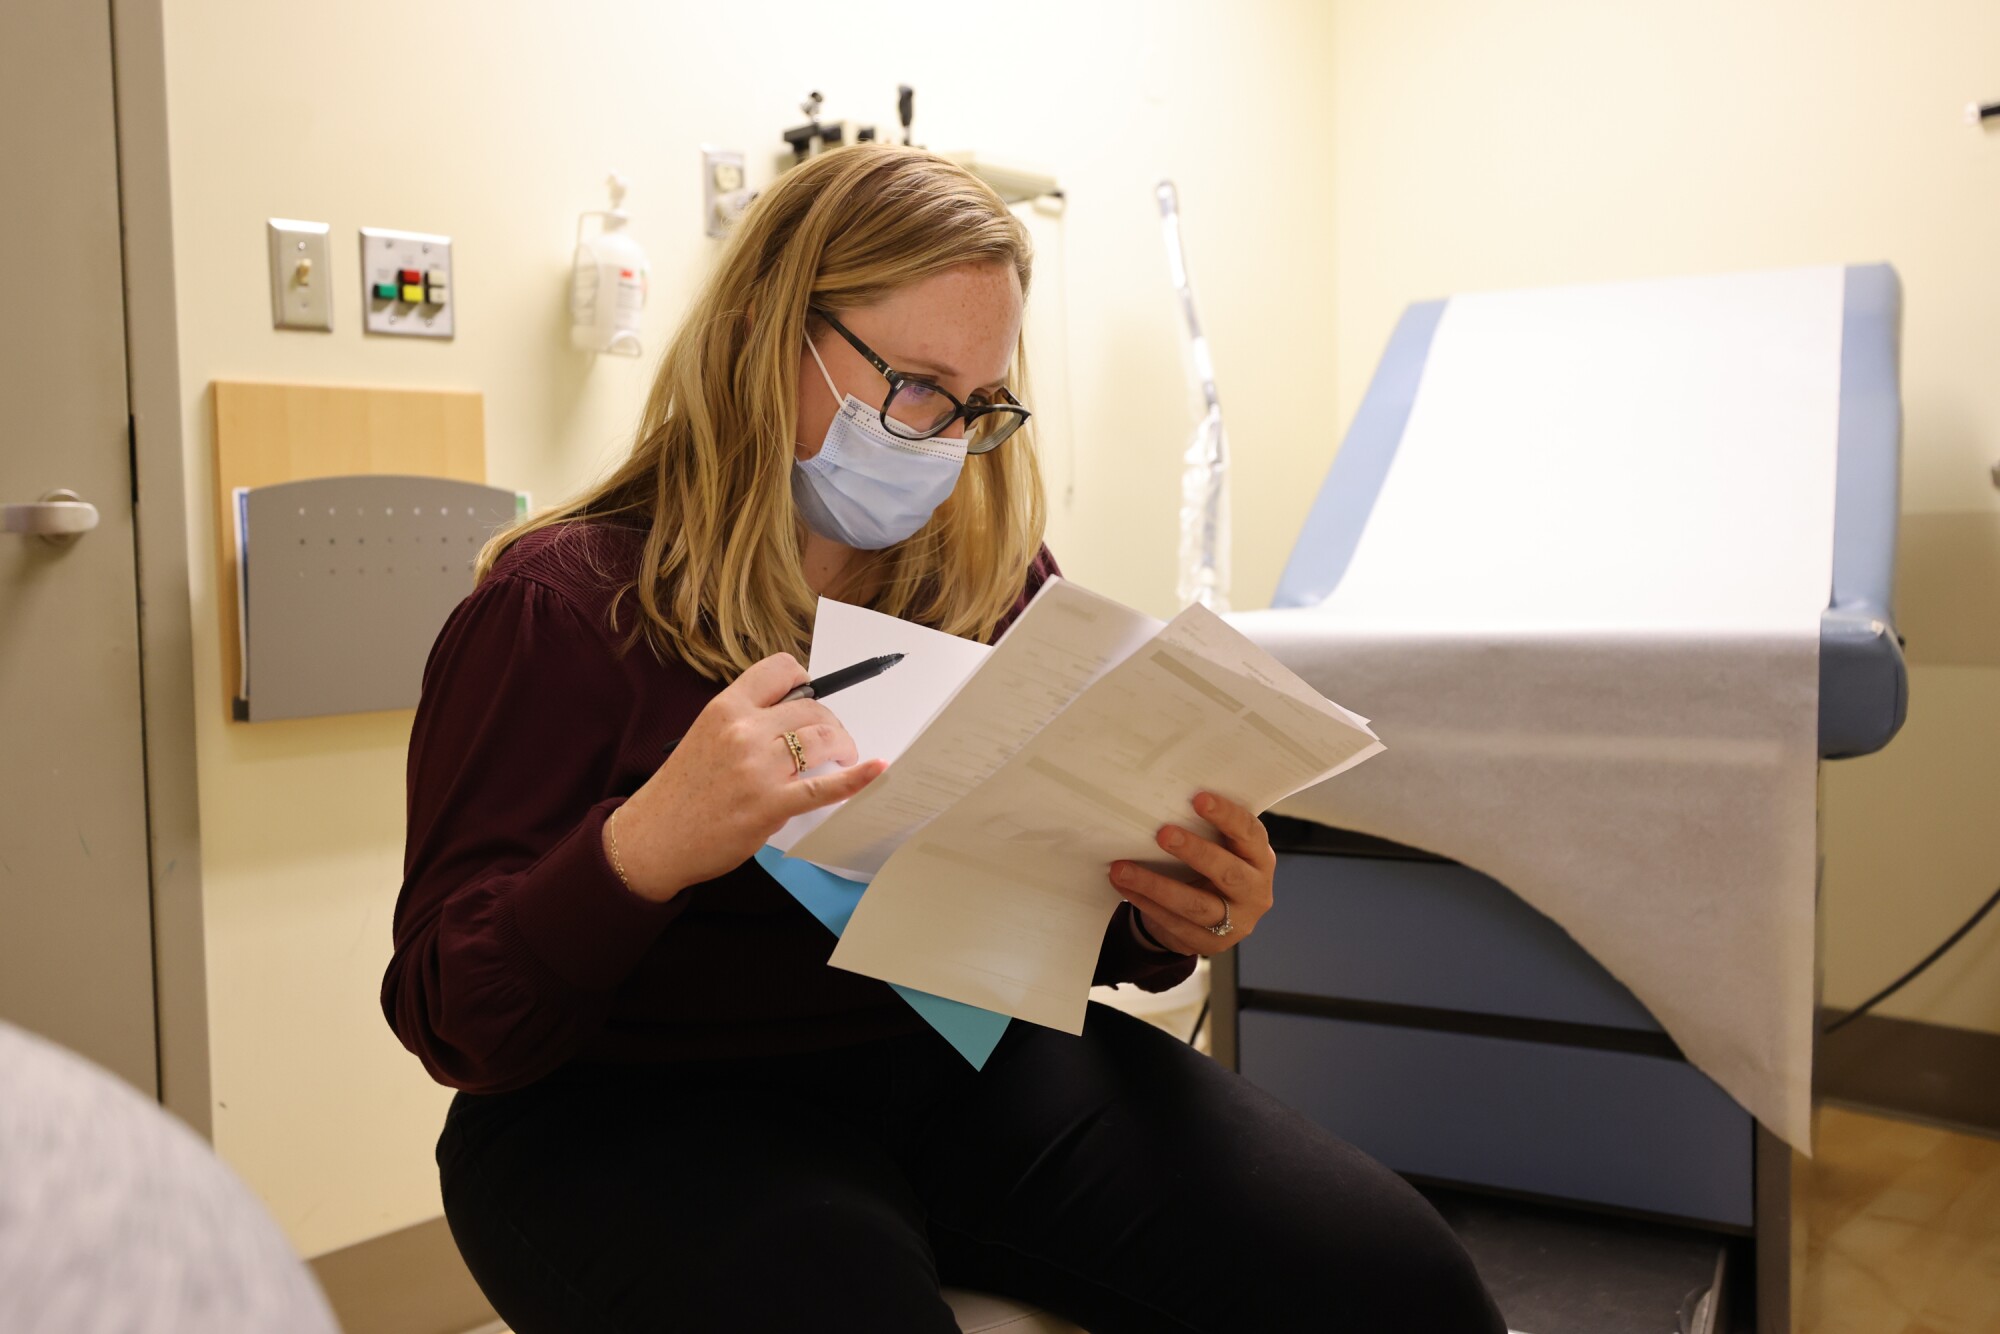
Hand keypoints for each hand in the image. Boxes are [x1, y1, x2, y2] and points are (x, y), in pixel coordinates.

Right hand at [607, 654, 885, 900]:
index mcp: (725, 708)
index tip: (811, 696)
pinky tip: (876, 770)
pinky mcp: (771, 804)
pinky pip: (824, 787)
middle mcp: (744, 730)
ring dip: (841, 745)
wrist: (653, 837)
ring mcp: (759, 768)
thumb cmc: (681, 790)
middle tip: (830, 740)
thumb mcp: (705, 736)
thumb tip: (796, 720)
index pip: (781, 670)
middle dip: (829, 721)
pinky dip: (856, 778)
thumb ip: (746, 722)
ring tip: (841, 757)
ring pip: (823, 738)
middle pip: (812, 707)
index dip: (805, 681)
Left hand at [1107, 792, 1274, 955]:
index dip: (1227, 815)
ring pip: (1195, 905)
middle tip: (1163, 834)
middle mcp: (1255, 891)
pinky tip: (1125, 887)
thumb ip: (1207, 831)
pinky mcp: (1209, 943)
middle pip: (1228, 872)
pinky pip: (1174, 923)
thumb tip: (1162, 802)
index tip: (1198, 798)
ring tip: (1123, 868)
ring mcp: (1235, 922)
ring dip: (1155, 885)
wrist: (1212, 919)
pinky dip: (1146, 903)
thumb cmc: (1213, 870)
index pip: (1249, 833)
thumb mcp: (1221, 850)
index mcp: (1260, 859)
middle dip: (1195, 852)